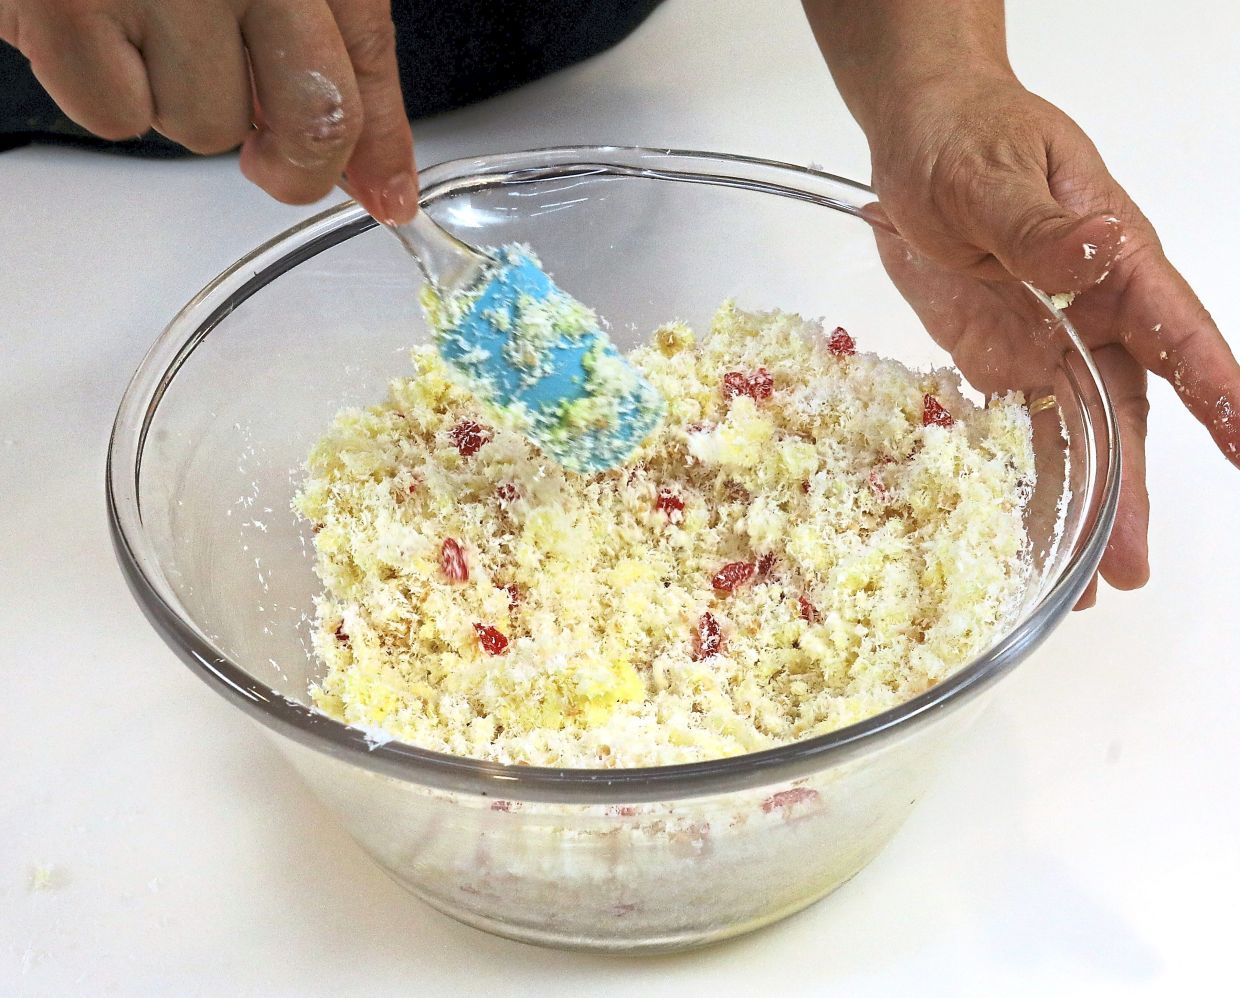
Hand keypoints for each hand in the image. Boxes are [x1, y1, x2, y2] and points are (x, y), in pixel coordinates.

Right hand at [0, 0, 417, 221]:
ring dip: (180, 101)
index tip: (388, 196)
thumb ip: (329, 51)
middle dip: (295, 165)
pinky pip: (117, 118)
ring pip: (208, 128)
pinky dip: (106, 93)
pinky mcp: (68, 5)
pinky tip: (99, 26)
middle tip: (268, 160)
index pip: (368, 53)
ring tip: (147, 23)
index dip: (381, 146)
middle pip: (315, 119)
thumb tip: (377, 178)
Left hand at [866, 73, 1239, 607]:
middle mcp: (1093, 313)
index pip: (1178, 333)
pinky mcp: (1000, 359)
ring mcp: (1048, 341)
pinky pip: (1019, 429)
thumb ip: (1036, 226)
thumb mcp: (992, 176)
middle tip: (1133, 566)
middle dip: (1134, 489)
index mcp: (1114, 261)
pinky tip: (1030, 530)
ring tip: (1091, 580)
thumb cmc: (965, 138)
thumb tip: (1099, 254)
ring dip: (1086, 503)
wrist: (916, 139)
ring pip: (1080, 434)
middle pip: (1129, 411)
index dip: (1216, 391)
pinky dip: (1025, 480)